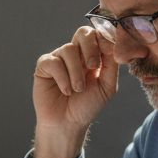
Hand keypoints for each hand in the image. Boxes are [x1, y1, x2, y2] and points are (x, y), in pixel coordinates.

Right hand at [31, 26, 119, 157]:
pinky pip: (53, 62)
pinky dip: (62, 77)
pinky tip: (66, 90)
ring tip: (78, 89)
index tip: (107, 52)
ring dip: (76, 72)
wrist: (68, 124)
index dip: (103, 38)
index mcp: (92, 55)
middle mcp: (76, 54)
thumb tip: (113, 43)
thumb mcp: (107, 86)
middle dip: (90, 48)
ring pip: (68, 49)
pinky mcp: (44, 66)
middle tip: (93, 67)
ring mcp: (59, 58)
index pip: (98, 35)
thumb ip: (112, 64)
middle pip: (83, 33)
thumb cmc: (87, 106)